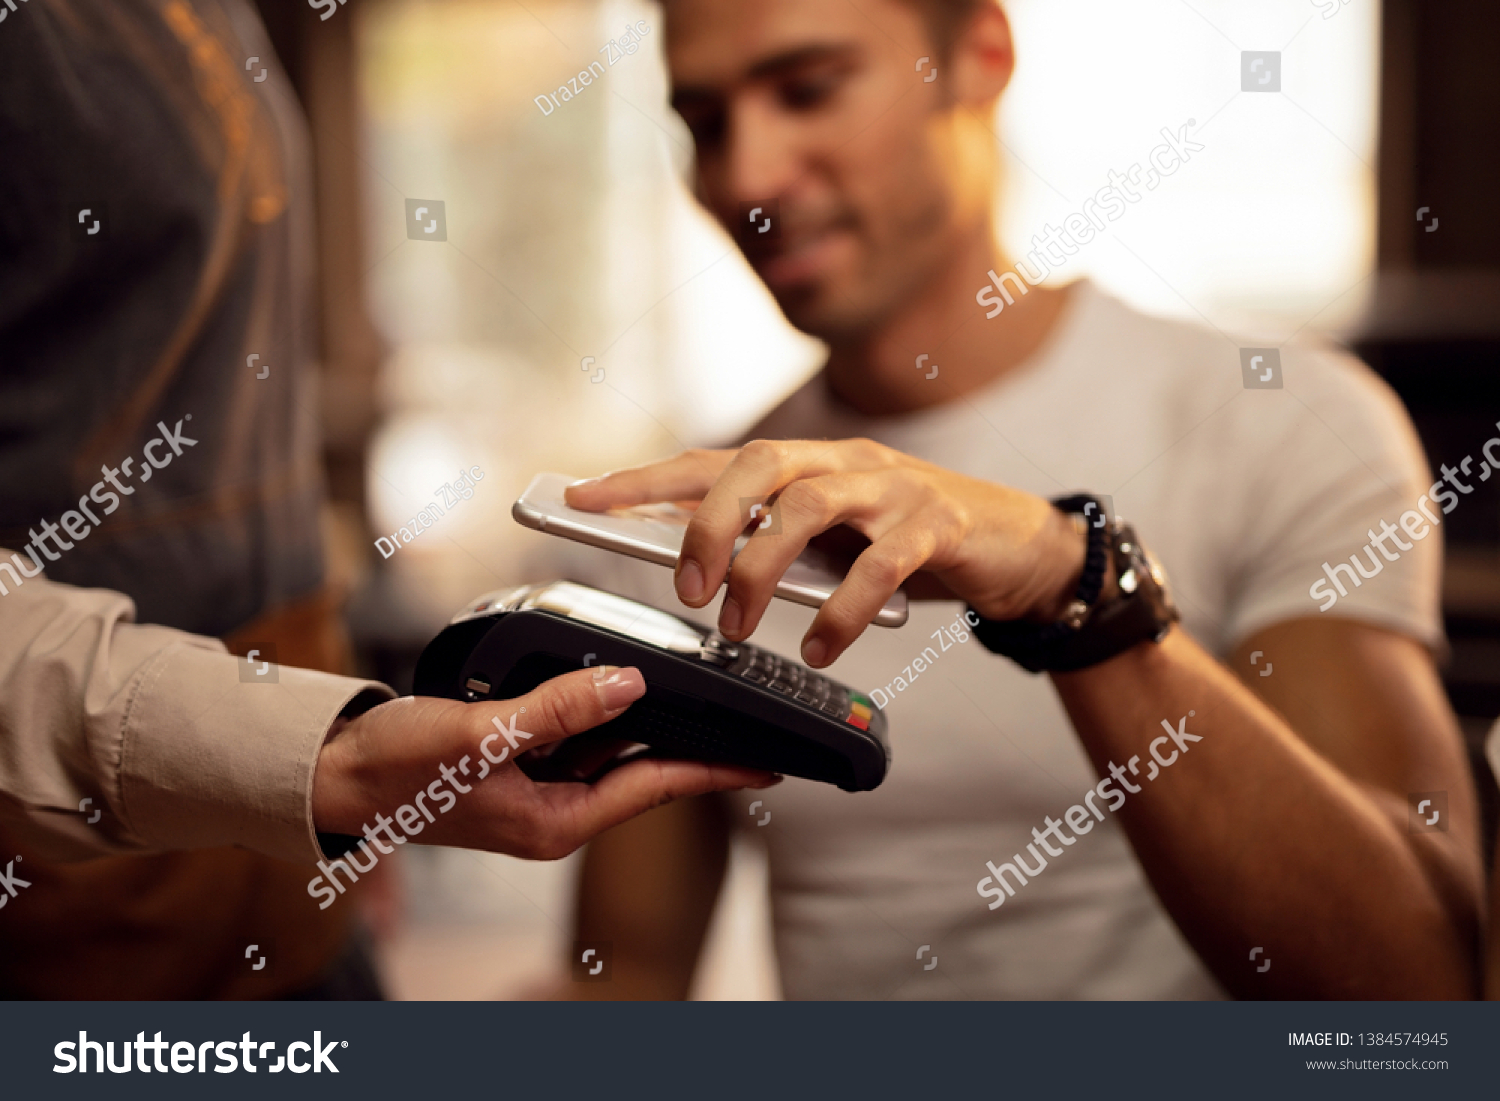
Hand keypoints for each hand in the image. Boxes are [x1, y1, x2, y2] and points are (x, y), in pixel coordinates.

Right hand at [312, 665, 779, 860]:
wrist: (335, 773)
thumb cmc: (393, 769)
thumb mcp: (479, 735)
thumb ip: (557, 710)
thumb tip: (629, 686)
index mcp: (554, 822)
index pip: (655, 788)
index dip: (715, 771)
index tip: (766, 760)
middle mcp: (554, 812)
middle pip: (644, 771)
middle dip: (696, 745)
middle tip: (750, 720)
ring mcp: (536, 790)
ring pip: (613, 752)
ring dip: (652, 724)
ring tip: (706, 700)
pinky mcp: (517, 766)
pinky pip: (578, 738)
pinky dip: (603, 712)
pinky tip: (621, 687)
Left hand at [565, 439, 1085, 666]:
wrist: (1022, 548)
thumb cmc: (913, 546)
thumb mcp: (837, 544)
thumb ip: (780, 546)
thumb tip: (696, 567)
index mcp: (812, 463)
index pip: (715, 460)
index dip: (645, 478)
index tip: (579, 499)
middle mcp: (847, 461)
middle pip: (758, 465)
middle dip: (706, 523)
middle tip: (684, 590)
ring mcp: (895, 487)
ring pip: (809, 506)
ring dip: (760, 569)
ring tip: (735, 626)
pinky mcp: (940, 523)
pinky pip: (880, 563)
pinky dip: (839, 610)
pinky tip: (818, 648)